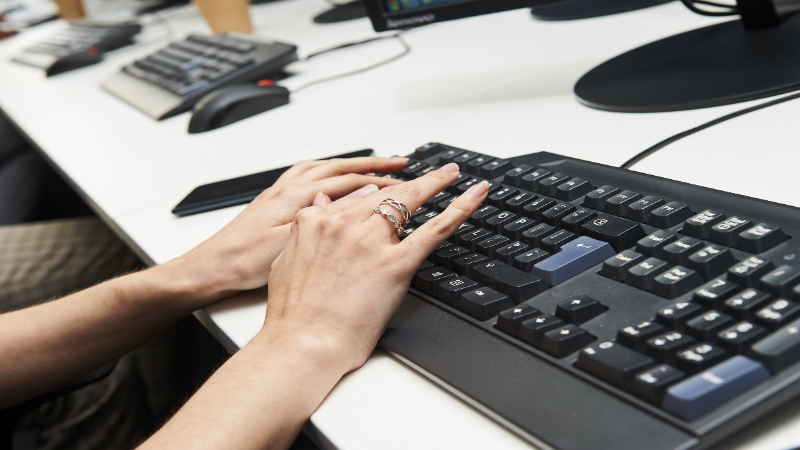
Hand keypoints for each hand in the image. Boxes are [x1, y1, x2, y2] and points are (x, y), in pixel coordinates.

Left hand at [164, 157, 407, 303]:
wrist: (211, 269)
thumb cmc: (246, 262)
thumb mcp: (293, 241)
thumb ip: (329, 218)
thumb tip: (364, 197)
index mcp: (298, 194)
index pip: (351, 180)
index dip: (384, 180)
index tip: (410, 179)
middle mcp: (290, 187)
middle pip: (341, 168)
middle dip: (374, 166)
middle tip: (401, 165)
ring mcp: (281, 193)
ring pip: (324, 170)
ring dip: (351, 166)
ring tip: (373, 167)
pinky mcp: (274, 203)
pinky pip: (308, 179)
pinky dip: (326, 176)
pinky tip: (333, 185)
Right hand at [263, 163, 487, 374]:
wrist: (303, 345)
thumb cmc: (293, 317)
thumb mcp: (285, 263)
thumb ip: (304, 232)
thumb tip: (319, 206)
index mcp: (314, 223)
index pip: (353, 199)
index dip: (374, 195)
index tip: (386, 190)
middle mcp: (343, 224)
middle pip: (383, 194)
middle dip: (409, 182)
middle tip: (430, 173)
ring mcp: (371, 242)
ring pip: (408, 201)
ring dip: (434, 183)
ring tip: (449, 174)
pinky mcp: (396, 263)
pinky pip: (435, 228)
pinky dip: (460, 208)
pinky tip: (474, 194)